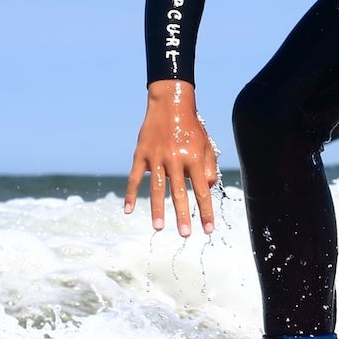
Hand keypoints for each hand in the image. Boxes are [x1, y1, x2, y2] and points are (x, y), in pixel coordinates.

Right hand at [124, 80, 219, 235]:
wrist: (170, 103)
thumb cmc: (192, 127)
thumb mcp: (206, 144)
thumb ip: (209, 167)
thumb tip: (208, 189)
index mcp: (194, 157)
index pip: (202, 190)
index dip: (206, 211)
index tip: (208, 229)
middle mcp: (176, 158)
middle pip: (179, 192)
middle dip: (183, 215)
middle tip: (186, 234)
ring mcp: (156, 156)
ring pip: (156, 188)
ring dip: (158, 209)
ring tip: (160, 228)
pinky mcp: (141, 154)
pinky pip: (135, 178)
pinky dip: (131, 194)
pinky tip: (128, 210)